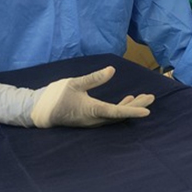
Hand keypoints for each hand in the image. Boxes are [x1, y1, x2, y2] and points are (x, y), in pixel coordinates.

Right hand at [0, 66, 153, 127]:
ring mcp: (93, 121)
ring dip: (131, 107)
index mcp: (91, 110)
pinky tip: (129, 99)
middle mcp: (95, 119)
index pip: (116, 111)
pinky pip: (111, 115)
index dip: (133, 111)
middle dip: (138, 106)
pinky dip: (121, 108)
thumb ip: (94, 78)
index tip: (147, 111)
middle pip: (120, 114)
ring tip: (144, 97)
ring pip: (117, 115)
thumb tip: (112, 70)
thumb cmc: (56, 95)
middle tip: (152, 97)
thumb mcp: (75, 83)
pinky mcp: (91, 119)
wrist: (40, 110)